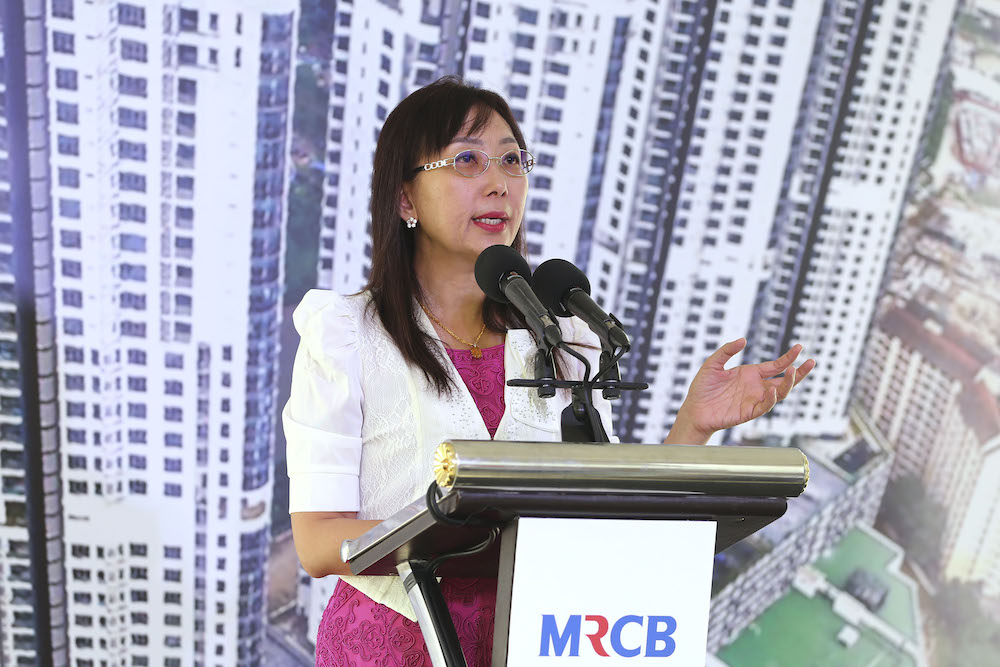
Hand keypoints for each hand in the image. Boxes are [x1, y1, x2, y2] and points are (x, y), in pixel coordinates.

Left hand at [665, 338, 814, 444]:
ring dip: (788, 384)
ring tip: (793, 371)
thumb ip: (726, 351)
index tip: (800, 348)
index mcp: (751, 374)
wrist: (693, 409)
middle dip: (799, 373)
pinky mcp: (748, 412)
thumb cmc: (703, 387)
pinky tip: (772, 391)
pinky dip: (770, 400)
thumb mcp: (713, 364)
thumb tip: (743, 340)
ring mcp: (754, 400)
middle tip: (811, 362)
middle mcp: (756, 387)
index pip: (775, 366)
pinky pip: (764, 407)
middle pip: (784, 380)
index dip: (788, 358)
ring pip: (779, 393)